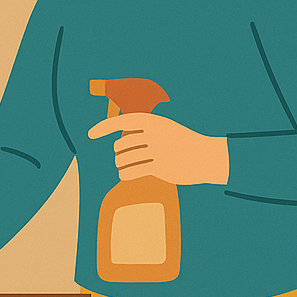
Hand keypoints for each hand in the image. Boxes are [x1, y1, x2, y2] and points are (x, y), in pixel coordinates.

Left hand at [88, 113, 228, 185]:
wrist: (206, 156)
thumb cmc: (182, 142)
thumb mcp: (164, 129)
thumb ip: (144, 131)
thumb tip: (120, 140)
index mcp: (153, 121)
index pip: (122, 121)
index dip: (104, 127)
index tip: (90, 134)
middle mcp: (154, 133)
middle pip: (121, 144)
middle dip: (118, 153)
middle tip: (121, 157)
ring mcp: (158, 150)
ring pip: (125, 159)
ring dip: (120, 165)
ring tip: (122, 167)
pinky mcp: (161, 167)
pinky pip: (133, 172)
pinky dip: (125, 174)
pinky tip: (124, 175)